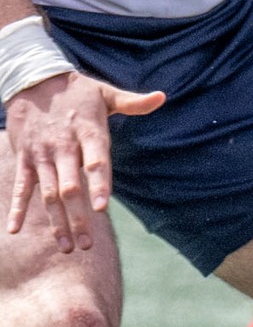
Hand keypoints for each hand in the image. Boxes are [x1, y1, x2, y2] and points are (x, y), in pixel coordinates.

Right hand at [6, 72, 162, 251]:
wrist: (31, 78)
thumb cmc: (77, 91)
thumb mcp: (105, 93)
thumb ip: (133, 102)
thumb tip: (163, 97)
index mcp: (88, 133)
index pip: (96, 162)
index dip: (99, 184)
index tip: (102, 208)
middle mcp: (63, 147)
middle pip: (70, 187)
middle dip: (79, 217)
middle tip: (87, 245)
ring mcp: (41, 155)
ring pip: (48, 194)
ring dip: (56, 222)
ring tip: (67, 247)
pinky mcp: (24, 158)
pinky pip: (21, 187)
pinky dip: (18, 208)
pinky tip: (14, 230)